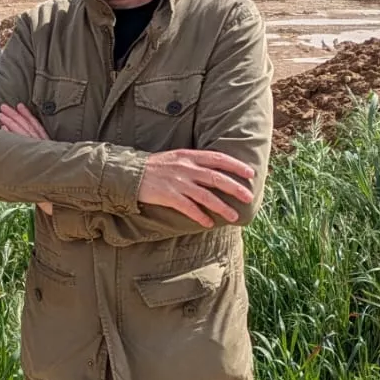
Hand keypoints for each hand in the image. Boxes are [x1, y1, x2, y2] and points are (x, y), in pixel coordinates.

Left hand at [0, 104, 55, 213]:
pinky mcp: (35, 160)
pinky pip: (22, 145)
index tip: (19, 106)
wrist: (60, 201)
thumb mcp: (49, 168)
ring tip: (1, 115)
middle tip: (3, 106)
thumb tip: (29, 154)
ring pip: (23, 134)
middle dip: (15, 116)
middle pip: (28, 128)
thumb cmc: (54, 188)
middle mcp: (44, 148)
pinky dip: (12, 136)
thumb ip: (41, 159)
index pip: (37, 128)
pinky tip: (3, 129)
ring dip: (11, 123)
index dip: (28, 116)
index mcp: (48, 148)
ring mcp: (40, 153)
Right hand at [137, 149, 256, 226]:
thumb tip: (214, 170)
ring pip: (206, 196)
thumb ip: (194, 162)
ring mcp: (177, 182)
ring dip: (222, 207)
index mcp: (189, 156)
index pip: (218, 158)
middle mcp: (186, 168)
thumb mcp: (176, 157)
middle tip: (248, 197)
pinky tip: (209, 223)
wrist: (130, 173)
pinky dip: (200, 216)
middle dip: (235, 188)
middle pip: (216, 178)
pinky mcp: (168, 196)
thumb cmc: (154, 167)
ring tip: (234, 216)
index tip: (250, 173)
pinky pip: (189, 208)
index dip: (236, 165)